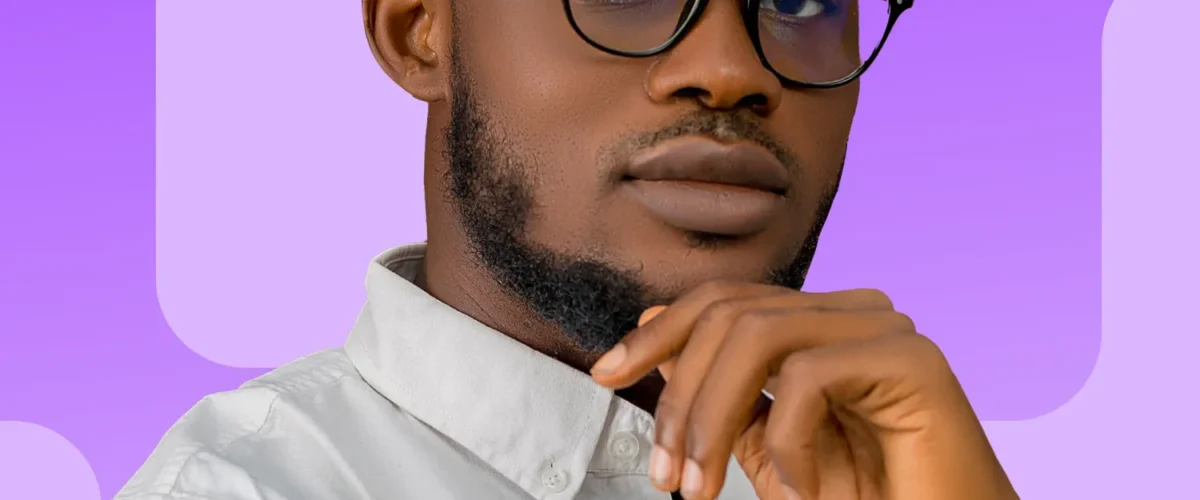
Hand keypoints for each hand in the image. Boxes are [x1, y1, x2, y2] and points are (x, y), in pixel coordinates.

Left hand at [588, 281, 1016, 499]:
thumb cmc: (862, 498)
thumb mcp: (767, 449)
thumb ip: (721, 394)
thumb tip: (657, 341)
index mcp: (817, 324)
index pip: (722, 301)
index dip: (658, 332)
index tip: (605, 374)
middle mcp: (850, 312)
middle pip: (730, 313)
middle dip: (678, 398)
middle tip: (666, 477)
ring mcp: (883, 327)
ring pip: (758, 334)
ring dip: (710, 419)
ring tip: (703, 490)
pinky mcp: (912, 358)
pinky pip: (808, 375)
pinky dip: (785, 442)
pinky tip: (799, 489)